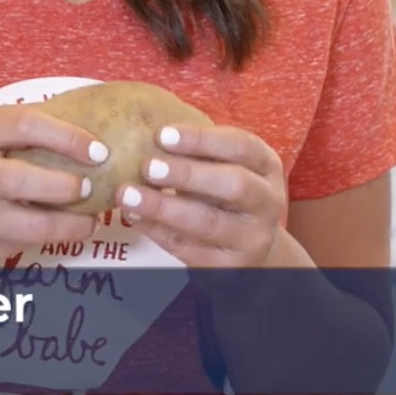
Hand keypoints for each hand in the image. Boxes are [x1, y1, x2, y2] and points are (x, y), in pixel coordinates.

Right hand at [0, 106, 105, 266]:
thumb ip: (8, 132)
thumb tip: (76, 126)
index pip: (24, 124)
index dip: (67, 136)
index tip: (96, 149)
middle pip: (25, 180)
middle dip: (67, 187)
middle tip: (90, 187)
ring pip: (28, 227)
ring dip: (68, 225)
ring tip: (89, 221)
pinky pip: (16, 248)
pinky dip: (44, 242)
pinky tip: (57, 235)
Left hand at [117, 123, 285, 267]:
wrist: (249, 247)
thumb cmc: (225, 193)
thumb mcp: (223, 166)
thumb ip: (197, 151)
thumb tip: (144, 126)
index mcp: (266, 167)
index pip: (242, 146)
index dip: (202, 139)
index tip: (163, 134)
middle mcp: (267, 202)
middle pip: (234, 185)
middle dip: (188, 174)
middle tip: (148, 166)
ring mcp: (251, 239)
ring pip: (208, 223)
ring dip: (163, 208)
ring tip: (128, 194)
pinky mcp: (229, 268)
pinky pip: (189, 248)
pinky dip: (157, 231)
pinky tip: (134, 216)